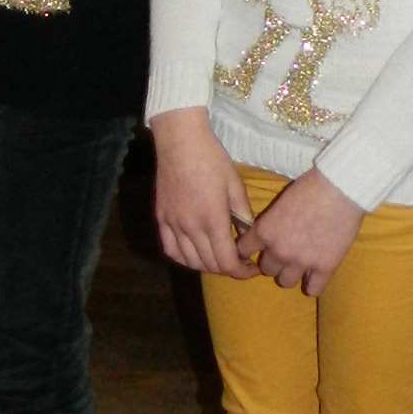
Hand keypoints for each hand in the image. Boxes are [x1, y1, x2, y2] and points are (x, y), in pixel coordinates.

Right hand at [150, 108, 256, 275]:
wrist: (180, 141)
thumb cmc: (212, 159)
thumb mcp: (235, 185)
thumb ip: (243, 215)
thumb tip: (249, 237)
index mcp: (212, 219)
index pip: (226, 261)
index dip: (242, 272)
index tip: (252, 268)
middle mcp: (190, 227)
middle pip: (210, 264)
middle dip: (228, 269)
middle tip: (239, 262)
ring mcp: (173, 224)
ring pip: (190, 261)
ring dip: (208, 266)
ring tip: (219, 258)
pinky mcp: (161, 218)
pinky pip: (170, 249)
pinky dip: (184, 259)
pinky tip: (193, 255)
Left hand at [242, 168, 364, 295]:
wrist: (339, 189)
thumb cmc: (310, 187)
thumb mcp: (280, 202)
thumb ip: (271, 222)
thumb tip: (267, 233)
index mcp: (264, 231)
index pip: (243, 252)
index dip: (250, 252)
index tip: (257, 250)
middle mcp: (278, 250)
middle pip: (266, 269)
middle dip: (274, 261)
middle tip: (286, 253)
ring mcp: (301, 262)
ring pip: (285, 282)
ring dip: (290, 274)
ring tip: (300, 266)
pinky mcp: (324, 268)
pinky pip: (313, 289)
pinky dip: (313, 285)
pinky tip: (316, 276)